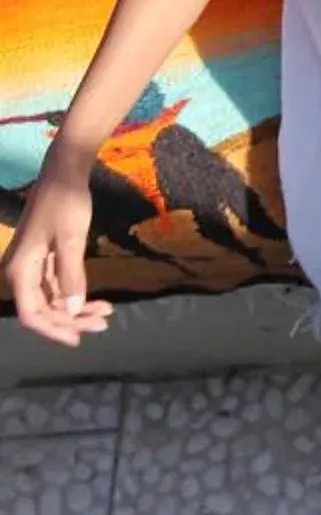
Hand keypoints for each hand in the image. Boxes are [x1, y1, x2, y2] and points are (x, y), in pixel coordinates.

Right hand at [4, 166, 111, 347]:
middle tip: (104, 323)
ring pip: (52, 298)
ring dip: (77, 309)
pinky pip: (57, 285)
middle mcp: (21, 271)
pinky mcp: (44, 257)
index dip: (53, 330)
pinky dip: (75, 293)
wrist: (65, 174)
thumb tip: (73, 311)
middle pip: (44, 309)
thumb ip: (71, 277)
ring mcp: (33, 265)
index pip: (32, 314)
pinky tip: (98, 300)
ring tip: (107, 313)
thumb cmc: (66, 204)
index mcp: (19, 271)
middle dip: (72, 320)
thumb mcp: (71, 241)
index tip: (78, 340)